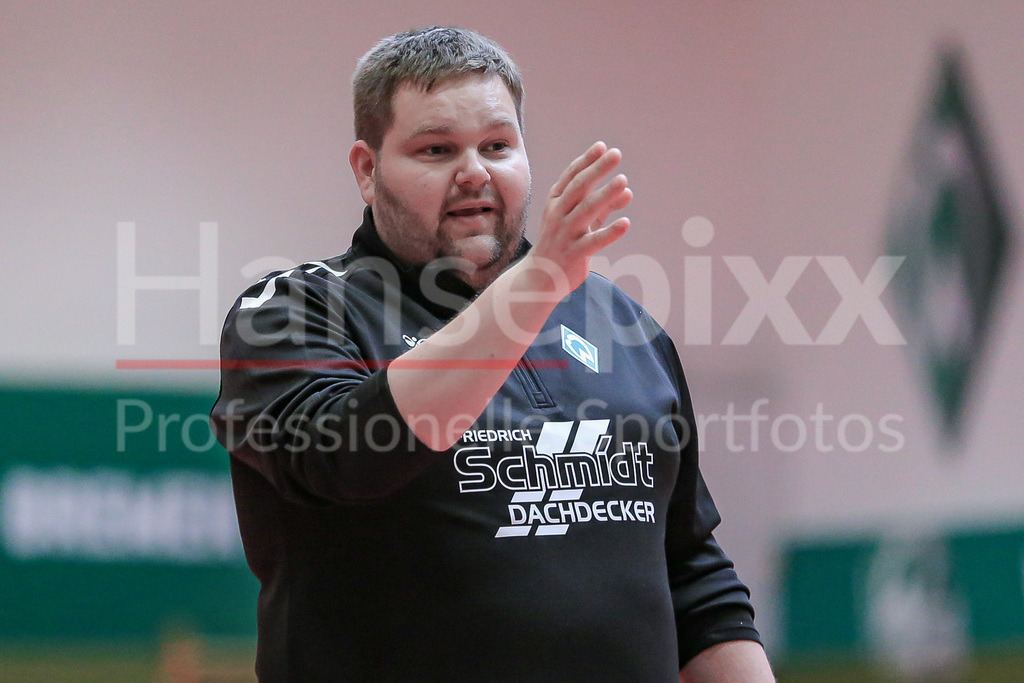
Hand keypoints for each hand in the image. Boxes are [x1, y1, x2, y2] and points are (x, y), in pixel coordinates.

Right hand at [526, 141, 632, 296]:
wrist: (540, 278)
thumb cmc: (562, 243)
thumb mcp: (580, 221)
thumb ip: (603, 206)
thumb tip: (627, 191)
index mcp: (555, 203)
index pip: (571, 177)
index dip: (586, 161)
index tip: (602, 147)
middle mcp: (558, 215)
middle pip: (579, 188)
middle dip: (597, 170)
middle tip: (616, 154)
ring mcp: (565, 234)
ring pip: (586, 211)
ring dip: (605, 195)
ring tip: (623, 181)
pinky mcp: (574, 254)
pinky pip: (593, 241)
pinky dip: (610, 232)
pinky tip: (625, 223)